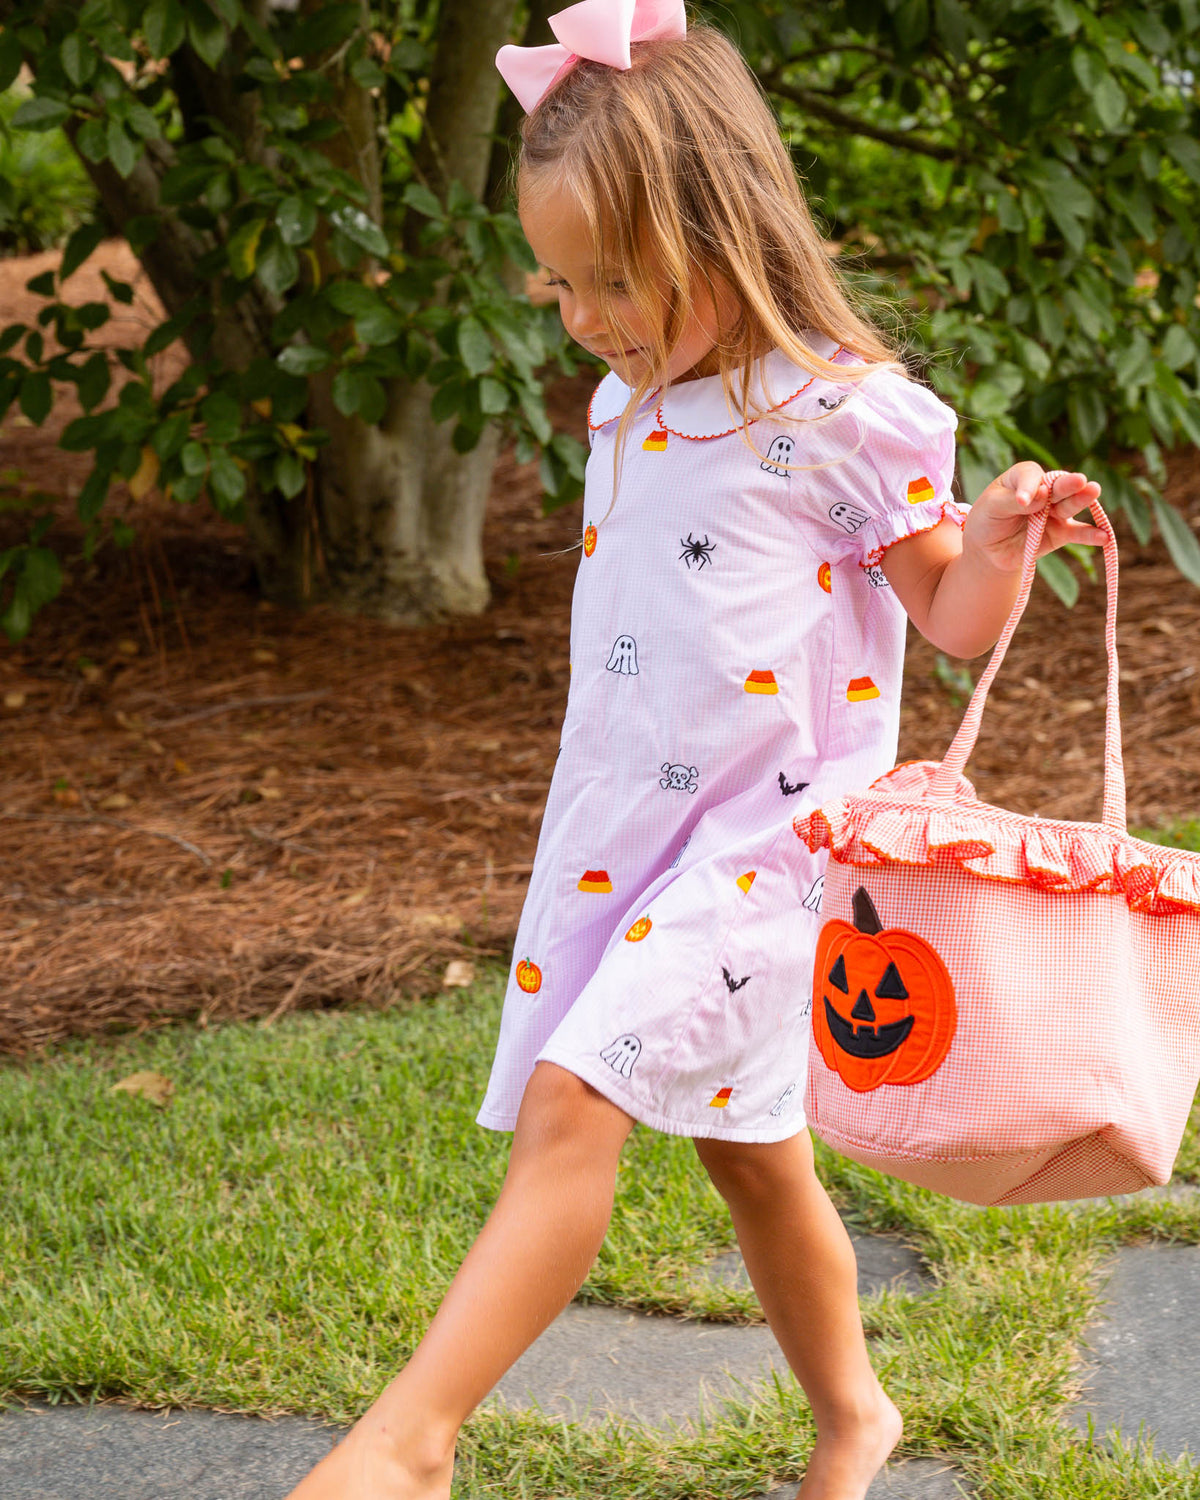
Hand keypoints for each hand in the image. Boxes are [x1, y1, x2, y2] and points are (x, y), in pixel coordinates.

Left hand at [963, 461, 1104, 572]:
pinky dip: (1090, 535)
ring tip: (1093, 491)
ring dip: (1082, 500)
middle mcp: (1044, 491)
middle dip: (1068, 485)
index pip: (1030, 474)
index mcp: (1023, 477)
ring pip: (1069, 506)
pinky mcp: (1060, 533)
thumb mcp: (991, 508)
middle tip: (1079, 481)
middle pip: (1058, 487)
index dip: (1029, 485)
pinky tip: (1103, 536)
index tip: (1022, 502)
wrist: (988, 550)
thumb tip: (1042, 495)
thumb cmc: (987, 520)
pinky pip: (1077, 534)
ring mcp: (1054, 512)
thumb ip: (1013, 501)